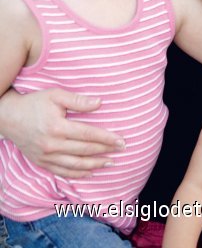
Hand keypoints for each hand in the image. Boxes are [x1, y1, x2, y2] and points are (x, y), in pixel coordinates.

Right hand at [0, 89, 124, 176]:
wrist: (9, 117)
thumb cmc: (34, 103)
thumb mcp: (56, 95)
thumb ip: (78, 100)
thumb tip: (100, 103)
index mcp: (58, 127)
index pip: (88, 134)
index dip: (107, 138)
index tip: (121, 140)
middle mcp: (52, 145)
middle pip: (85, 151)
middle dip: (106, 151)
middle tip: (122, 149)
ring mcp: (46, 156)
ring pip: (76, 165)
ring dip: (95, 165)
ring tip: (110, 163)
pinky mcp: (41, 162)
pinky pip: (62, 172)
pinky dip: (78, 174)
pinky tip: (90, 172)